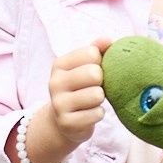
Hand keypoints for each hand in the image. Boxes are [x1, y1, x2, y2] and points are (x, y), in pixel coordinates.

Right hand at [10, 40, 112, 162]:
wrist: (62, 122)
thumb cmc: (79, 88)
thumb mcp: (83, 67)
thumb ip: (96, 50)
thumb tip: (108, 39)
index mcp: (59, 64)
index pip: (92, 53)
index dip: (100, 62)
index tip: (94, 70)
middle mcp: (55, 82)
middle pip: (94, 73)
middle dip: (102, 82)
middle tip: (95, 87)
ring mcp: (59, 104)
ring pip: (97, 95)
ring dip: (100, 99)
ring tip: (91, 101)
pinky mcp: (67, 123)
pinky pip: (97, 114)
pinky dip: (98, 114)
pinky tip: (89, 113)